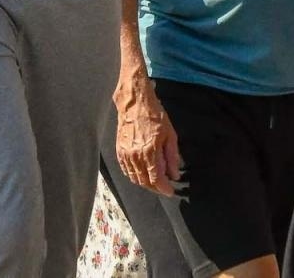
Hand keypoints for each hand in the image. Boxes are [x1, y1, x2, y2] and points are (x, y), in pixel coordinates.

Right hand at [114, 78, 180, 194]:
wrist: (135, 103)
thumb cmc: (155, 116)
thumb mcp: (170, 134)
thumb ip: (172, 156)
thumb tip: (175, 174)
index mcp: (150, 151)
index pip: (156, 179)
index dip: (164, 188)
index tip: (170, 191)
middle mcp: (136, 156)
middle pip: (145, 182)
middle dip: (155, 188)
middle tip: (164, 187)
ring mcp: (126, 154)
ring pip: (135, 178)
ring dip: (145, 183)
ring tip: (154, 181)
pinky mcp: (119, 151)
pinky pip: (126, 171)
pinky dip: (134, 176)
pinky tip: (142, 174)